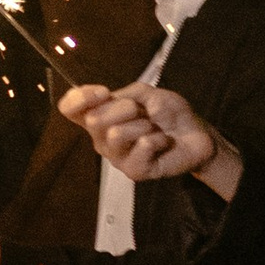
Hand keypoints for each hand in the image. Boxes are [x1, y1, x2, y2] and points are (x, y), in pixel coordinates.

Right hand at [62, 79, 237, 192]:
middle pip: (93, 120)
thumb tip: (105, 98)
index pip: (69, 109)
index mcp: (99, 117)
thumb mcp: (145, 94)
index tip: (103, 92)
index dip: (79, 98)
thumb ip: (123, 94)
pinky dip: (157, 138)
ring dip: (142, 124)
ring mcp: (116, 158)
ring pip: (116, 134)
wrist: (195, 134)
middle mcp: (101, 139)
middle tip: (141, 112)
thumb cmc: (168, 114)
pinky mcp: (134, 171)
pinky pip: (141, 146)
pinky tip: (162, 142)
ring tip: (153, 129)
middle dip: (124, 108)